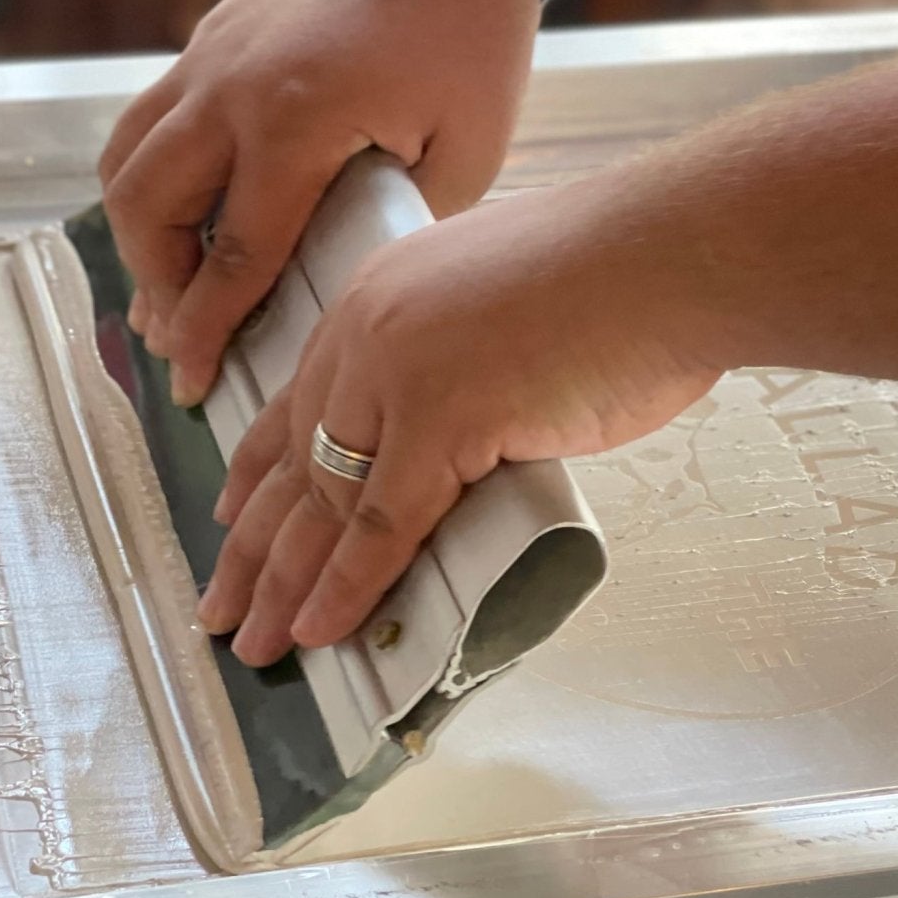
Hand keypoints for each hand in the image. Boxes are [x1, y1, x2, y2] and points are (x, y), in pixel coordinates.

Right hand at [99, 0, 540, 406]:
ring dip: (139, 229)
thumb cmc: (473, 34)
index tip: (196, 379)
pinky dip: (153, 171)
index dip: (209, 328)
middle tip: (180, 335)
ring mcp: (212, 53)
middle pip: (148, 210)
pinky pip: (154, 115)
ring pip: (129, 157)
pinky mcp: (214, 33)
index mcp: (296, 123)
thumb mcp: (466, 153)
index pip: (235, 254)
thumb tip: (348, 273)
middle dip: (156, 286)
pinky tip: (187, 205)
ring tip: (170, 281)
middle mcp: (232, 88)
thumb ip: (397, 221)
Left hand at [197, 178, 721, 665]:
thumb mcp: (511, 309)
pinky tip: (319, 628)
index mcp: (385, 293)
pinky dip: (347, 586)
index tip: (229, 516)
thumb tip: (470, 438)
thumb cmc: (630, 279)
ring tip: (256, 640)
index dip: (259, 468)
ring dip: (286, 583)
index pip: (300, 396)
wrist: (675, 257)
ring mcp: (398, 371)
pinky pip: (380, 525)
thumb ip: (468, 370)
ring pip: (324, 499)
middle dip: (253, 543)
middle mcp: (371, 327)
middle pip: (294, 456)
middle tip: (222, 604)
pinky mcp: (438, 419)